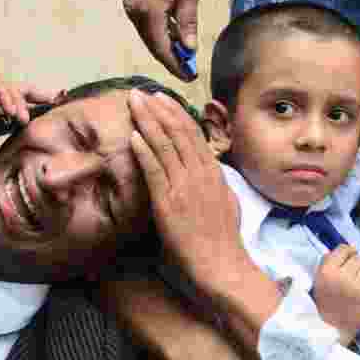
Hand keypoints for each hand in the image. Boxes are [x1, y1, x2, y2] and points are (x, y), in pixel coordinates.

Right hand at [0, 7, 53, 157]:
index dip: (21, 121)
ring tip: (26, 118)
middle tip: (61, 107)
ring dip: (20, 103)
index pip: (3, 117)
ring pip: (8, 90)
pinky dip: (4, 92)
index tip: (40, 132)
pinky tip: (10, 106)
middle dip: (37, 102)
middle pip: (15, 98)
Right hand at [123, 0, 199, 80]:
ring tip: (185, 56)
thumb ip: (188, 21)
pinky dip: (160, 34)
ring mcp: (131, 8)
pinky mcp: (131, 3)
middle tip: (190, 70)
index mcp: (150, 12)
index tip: (191, 77)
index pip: (163, 48)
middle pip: (153, 46)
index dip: (176, 65)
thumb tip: (189, 49)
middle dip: (172, 60)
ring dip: (166, 47)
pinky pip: (146, 26)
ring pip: (149, 37)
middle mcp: (136, 14)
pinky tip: (173, 36)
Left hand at [128, 90, 281, 352]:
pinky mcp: (170, 203)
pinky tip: (134, 135)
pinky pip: (155, 171)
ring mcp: (185, 187)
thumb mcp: (225, 203)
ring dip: (148, 121)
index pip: (192, 135)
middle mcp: (200, 175)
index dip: (175, 114)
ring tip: (134, 103)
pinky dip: (144, 151)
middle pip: (178, 132)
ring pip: (165, 145)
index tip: (161, 99)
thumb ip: (213, 183)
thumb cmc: (222, 241)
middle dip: (158, 109)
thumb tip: (206, 171)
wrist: (222, 267)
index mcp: (213, 173)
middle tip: (141, 92)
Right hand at [314, 245, 359, 345]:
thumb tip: (348, 249)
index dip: (347, 252)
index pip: (343, 249)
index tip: (347, 260)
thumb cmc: (325, 302)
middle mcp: (342, 277)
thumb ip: (329, 261)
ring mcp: (358, 287)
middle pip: (358, 257)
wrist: (332, 328)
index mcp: (327, 271)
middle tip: (352, 274)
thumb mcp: (318, 279)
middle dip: (356, 264)